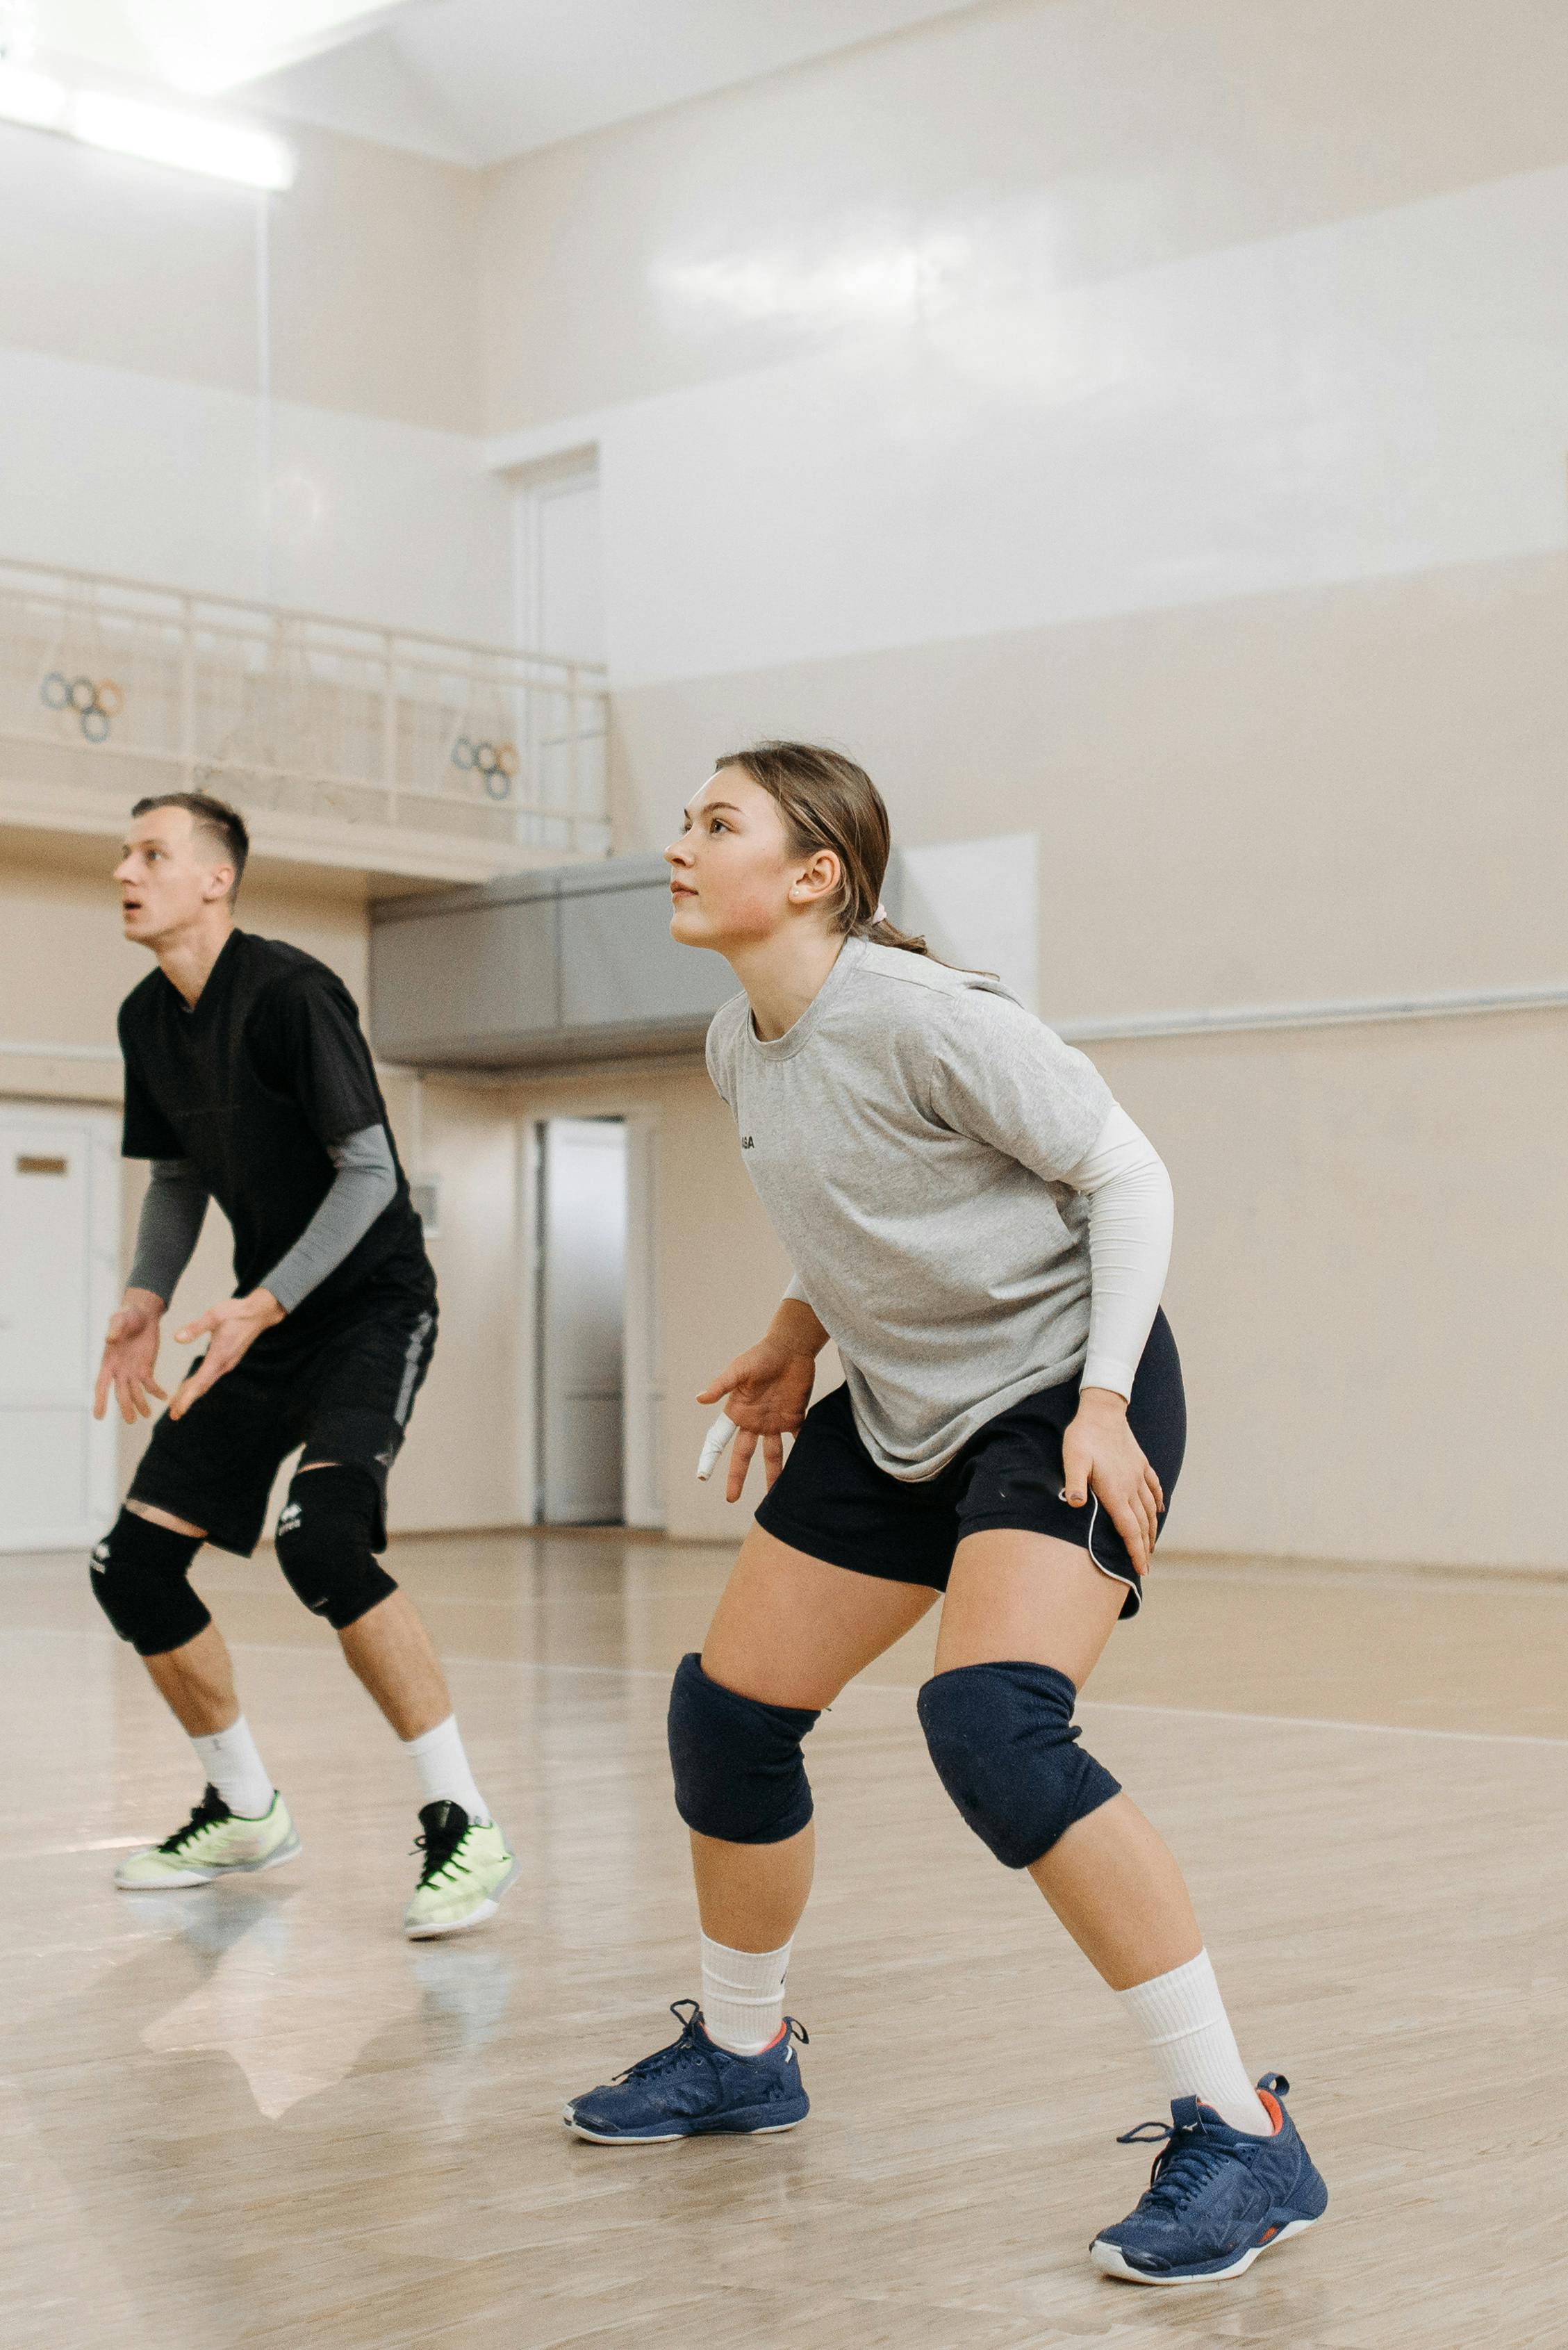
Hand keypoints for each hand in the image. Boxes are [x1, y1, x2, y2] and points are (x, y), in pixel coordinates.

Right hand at [93, 1288, 169, 1424]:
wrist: (143, 1313)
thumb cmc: (127, 1316)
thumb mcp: (119, 1319)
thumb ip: (114, 1329)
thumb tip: (109, 1339)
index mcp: (108, 1361)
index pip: (101, 1385)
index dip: (100, 1400)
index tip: (99, 1416)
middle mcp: (119, 1370)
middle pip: (121, 1392)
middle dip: (125, 1407)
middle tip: (131, 1421)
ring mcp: (132, 1370)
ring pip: (135, 1392)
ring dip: (140, 1404)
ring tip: (146, 1415)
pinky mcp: (146, 1367)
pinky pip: (150, 1383)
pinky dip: (156, 1391)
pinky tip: (164, 1397)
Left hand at [167, 1290, 284, 1419]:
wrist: (259, 1312)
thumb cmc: (237, 1312)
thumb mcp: (214, 1316)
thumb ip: (195, 1328)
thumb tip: (177, 1338)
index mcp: (219, 1356)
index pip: (200, 1382)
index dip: (187, 1397)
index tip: (179, 1411)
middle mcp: (224, 1364)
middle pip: (202, 1386)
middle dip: (187, 1400)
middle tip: (174, 1414)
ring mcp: (227, 1362)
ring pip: (207, 1382)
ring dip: (192, 1392)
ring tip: (178, 1403)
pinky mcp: (228, 1359)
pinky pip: (211, 1376)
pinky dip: (199, 1383)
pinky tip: (191, 1384)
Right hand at [696, 1334, 817, 1502]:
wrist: (791, 1347)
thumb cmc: (761, 1355)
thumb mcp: (739, 1369)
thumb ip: (722, 1385)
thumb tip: (699, 1399)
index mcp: (736, 1412)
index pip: (719, 1440)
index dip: (709, 1458)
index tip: (702, 1477)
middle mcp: (753, 1421)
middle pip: (743, 1455)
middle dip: (737, 1477)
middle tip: (732, 1498)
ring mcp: (773, 1421)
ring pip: (772, 1454)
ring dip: (774, 1474)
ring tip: (776, 1495)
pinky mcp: (793, 1417)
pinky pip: (798, 1440)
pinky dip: (802, 1454)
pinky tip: (805, 1473)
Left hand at [1061, 1388, 1164, 1575]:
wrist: (1103, 1410)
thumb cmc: (1083, 1436)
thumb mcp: (1072, 1459)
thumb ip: (1075, 1482)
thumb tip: (1076, 1506)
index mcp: (1116, 1492)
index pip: (1129, 1530)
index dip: (1135, 1552)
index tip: (1141, 1570)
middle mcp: (1132, 1487)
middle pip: (1142, 1524)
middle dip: (1145, 1548)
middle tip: (1145, 1566)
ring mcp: (1139, 1476)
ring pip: (1150, 1509)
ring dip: (1152, 1529)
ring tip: (1151, 1545)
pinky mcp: (1141, 1465)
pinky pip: (1154, 1488)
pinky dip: (1158, 1503)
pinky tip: (1159, 1510)